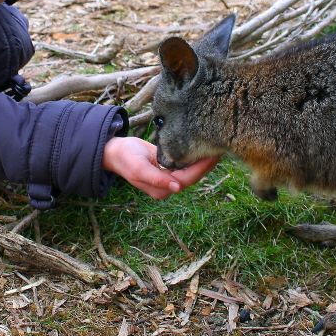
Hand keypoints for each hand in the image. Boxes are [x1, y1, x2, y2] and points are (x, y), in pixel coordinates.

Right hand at [101, 136, 218, 199]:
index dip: (202, 169)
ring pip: (192, 171)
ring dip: (203, 160)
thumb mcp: (138, 167)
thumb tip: (177, 188)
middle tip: (221, 148)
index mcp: (161, 189)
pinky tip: (204, 147)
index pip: (188, 179)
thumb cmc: (125, 158)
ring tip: (217, 146)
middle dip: (207, 164)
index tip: (213, 155)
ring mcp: (168, 178)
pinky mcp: (168, 168)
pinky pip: (186, 164)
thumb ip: (156, 178)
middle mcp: (167, 186)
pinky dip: (196, 157)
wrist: (114, 151)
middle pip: (193, 176)